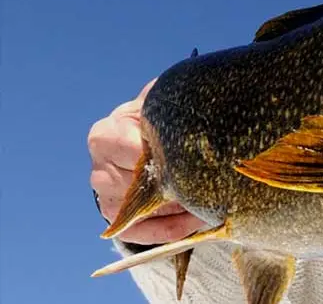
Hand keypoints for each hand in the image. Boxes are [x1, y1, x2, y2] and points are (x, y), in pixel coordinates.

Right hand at [88, 78, 206, 244]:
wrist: (137, 145)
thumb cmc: (154, 122)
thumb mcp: (156, 102)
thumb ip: (168, 99)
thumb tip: (198, 102)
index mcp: (105, 134)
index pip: (137, 151)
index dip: (171, 156)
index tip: (200, 156)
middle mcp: (99, 168)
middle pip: (144, 184)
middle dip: (181, 184)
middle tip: (214, 181)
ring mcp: (106, 197)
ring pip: (147, 210)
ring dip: (184, 208)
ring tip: (213, 199)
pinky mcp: (117, 221)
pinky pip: (147, 233)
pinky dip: (176, 229)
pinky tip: (199, 220)